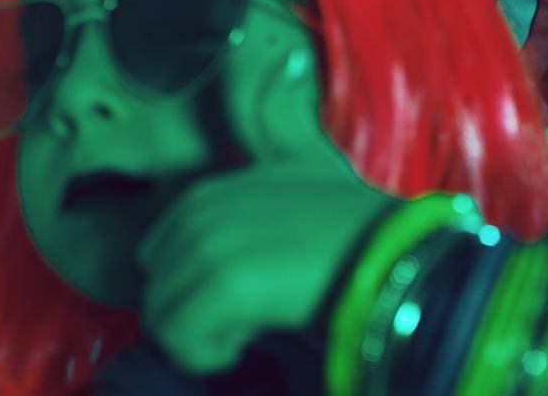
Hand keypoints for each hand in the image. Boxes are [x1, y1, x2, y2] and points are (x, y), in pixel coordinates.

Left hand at [136, 158, 393, 374]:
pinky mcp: (223, 284)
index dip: (189, 285)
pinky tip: (246, 346)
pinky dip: (208, 355)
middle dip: (191, 315)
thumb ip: (252, 204)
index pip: (157, 252)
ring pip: (161, 318)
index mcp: (214, 191)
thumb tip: (231, 253)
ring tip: (246, 334)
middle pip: (156, 288)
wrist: (391, 250)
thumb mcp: (295, 191)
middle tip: (240, 323)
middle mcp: (202, 212)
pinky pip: (180, 340)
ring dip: (199, 338)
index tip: (233, 301)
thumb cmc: (353, 232)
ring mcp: (209, 246)